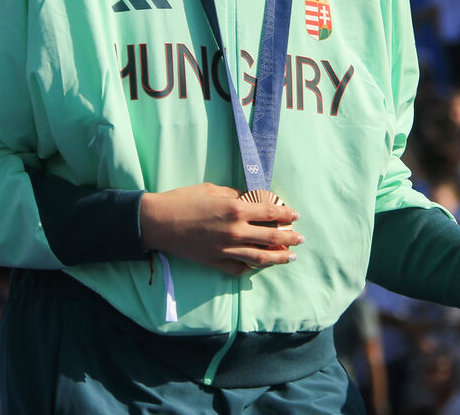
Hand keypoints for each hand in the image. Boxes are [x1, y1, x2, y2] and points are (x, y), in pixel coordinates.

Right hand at [139, 183, 302, 276]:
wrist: (159, 222)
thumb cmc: (183, 200)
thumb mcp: (212, 189)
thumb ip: (234, 195)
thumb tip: (250, 199)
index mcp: (235, 210)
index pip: (270, 212)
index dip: (286, 214)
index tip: (296, 215)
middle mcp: (235, 232)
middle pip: (271, 237)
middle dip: (289, 238)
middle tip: (300, 239)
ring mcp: (226, 250)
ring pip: (260, 257)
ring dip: (278, 257)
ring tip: (290, 257)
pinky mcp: (216, 262)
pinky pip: (239, 268)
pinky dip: (251, 268)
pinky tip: (258, 265)